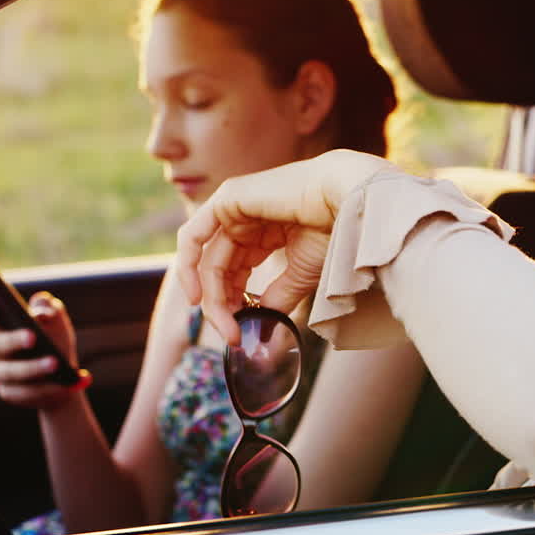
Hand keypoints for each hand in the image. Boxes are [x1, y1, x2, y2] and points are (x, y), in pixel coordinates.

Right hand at [0, 291, 90, 408]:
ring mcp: (0, 373)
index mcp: (0, 325)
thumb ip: (49, 308)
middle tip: (33, 337)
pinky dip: (50, 388)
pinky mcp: (10, 393)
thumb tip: (41, 312)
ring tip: (56, 364)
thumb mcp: (56, 320)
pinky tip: (69, 383)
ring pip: (12, 372)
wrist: (64, 376)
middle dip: (14, 340)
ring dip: (35, 367)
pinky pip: (27, 392)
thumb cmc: (54, 339)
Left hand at [176, 149, 393, 343]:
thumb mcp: (300, 274)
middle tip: (232, 334)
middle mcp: (243, 220)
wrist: (345, 200)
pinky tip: (197, 294)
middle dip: (220, 305)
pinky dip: (188, 265)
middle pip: (217, 269)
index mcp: (261, 233)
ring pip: (206, 259)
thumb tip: (263, 331)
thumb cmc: (332, 229)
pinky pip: (193, 235)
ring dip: (211, 295)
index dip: (232, 305)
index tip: (239, 334)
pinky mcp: (226, 200)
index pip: (233, 273)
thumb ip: (277, 298)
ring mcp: (232, 208)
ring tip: (221, 321)